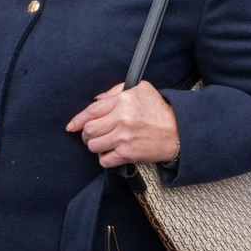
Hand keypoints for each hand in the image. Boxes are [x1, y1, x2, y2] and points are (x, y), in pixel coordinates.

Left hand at [66, 82, 180, 168]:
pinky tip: (110, 153)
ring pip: (94, 146)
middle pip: (89, 130)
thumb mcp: (140, 89)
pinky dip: (104, 158)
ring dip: (95, 146)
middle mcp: (121, 119)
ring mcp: (124, 138)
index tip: (71, 126)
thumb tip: (95, 101)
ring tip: (102, 144)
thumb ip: (115, 92)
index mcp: (122, 101)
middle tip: (91, 136)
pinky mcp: (129, 154)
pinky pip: (105, 160)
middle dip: (86, 135)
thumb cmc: (159, 109)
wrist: (180, 131)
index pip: (91, 111)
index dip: (77, 120)